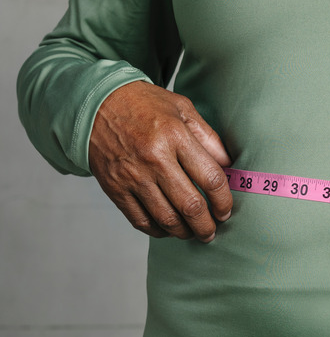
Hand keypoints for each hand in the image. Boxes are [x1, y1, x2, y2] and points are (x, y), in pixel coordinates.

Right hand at [88, 81, 232, 242]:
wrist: (94, 104)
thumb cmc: (143, 105)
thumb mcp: (182, 108)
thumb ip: (208, 137)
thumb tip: (229, 165)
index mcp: (175, 136)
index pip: (210, 178)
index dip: (224, 200)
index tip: (226, 209)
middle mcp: (154, 158)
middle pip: (190, 205)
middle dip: (207, 225)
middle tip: (212, 230)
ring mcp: (133, 176)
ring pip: (166, 218)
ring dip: (185, 232)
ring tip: (194, 233)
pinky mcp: (115, 188)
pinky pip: (140, 220)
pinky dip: (158, 231)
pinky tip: (168, 228)